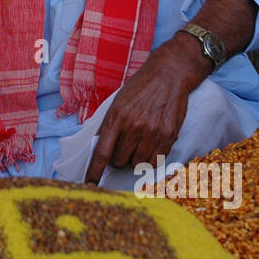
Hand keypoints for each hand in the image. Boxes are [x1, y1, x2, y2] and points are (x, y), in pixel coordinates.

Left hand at [82, 36, 206, 182]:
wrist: (168, 74)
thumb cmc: (140, 87)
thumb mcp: (117, 102)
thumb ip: (108, 125)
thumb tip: (97, 147)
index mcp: (116, 117)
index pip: (101, 151)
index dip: (94, 171)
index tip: (89, 184)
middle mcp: (133, 126)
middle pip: (120, 161)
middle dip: (119, 159)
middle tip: (124, 146)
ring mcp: (152, 132)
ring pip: (138, 163)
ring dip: (136, 158)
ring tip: (140, 142)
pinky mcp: (169, 135)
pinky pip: (156, 160)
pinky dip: (152, 158)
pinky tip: (152, 145)